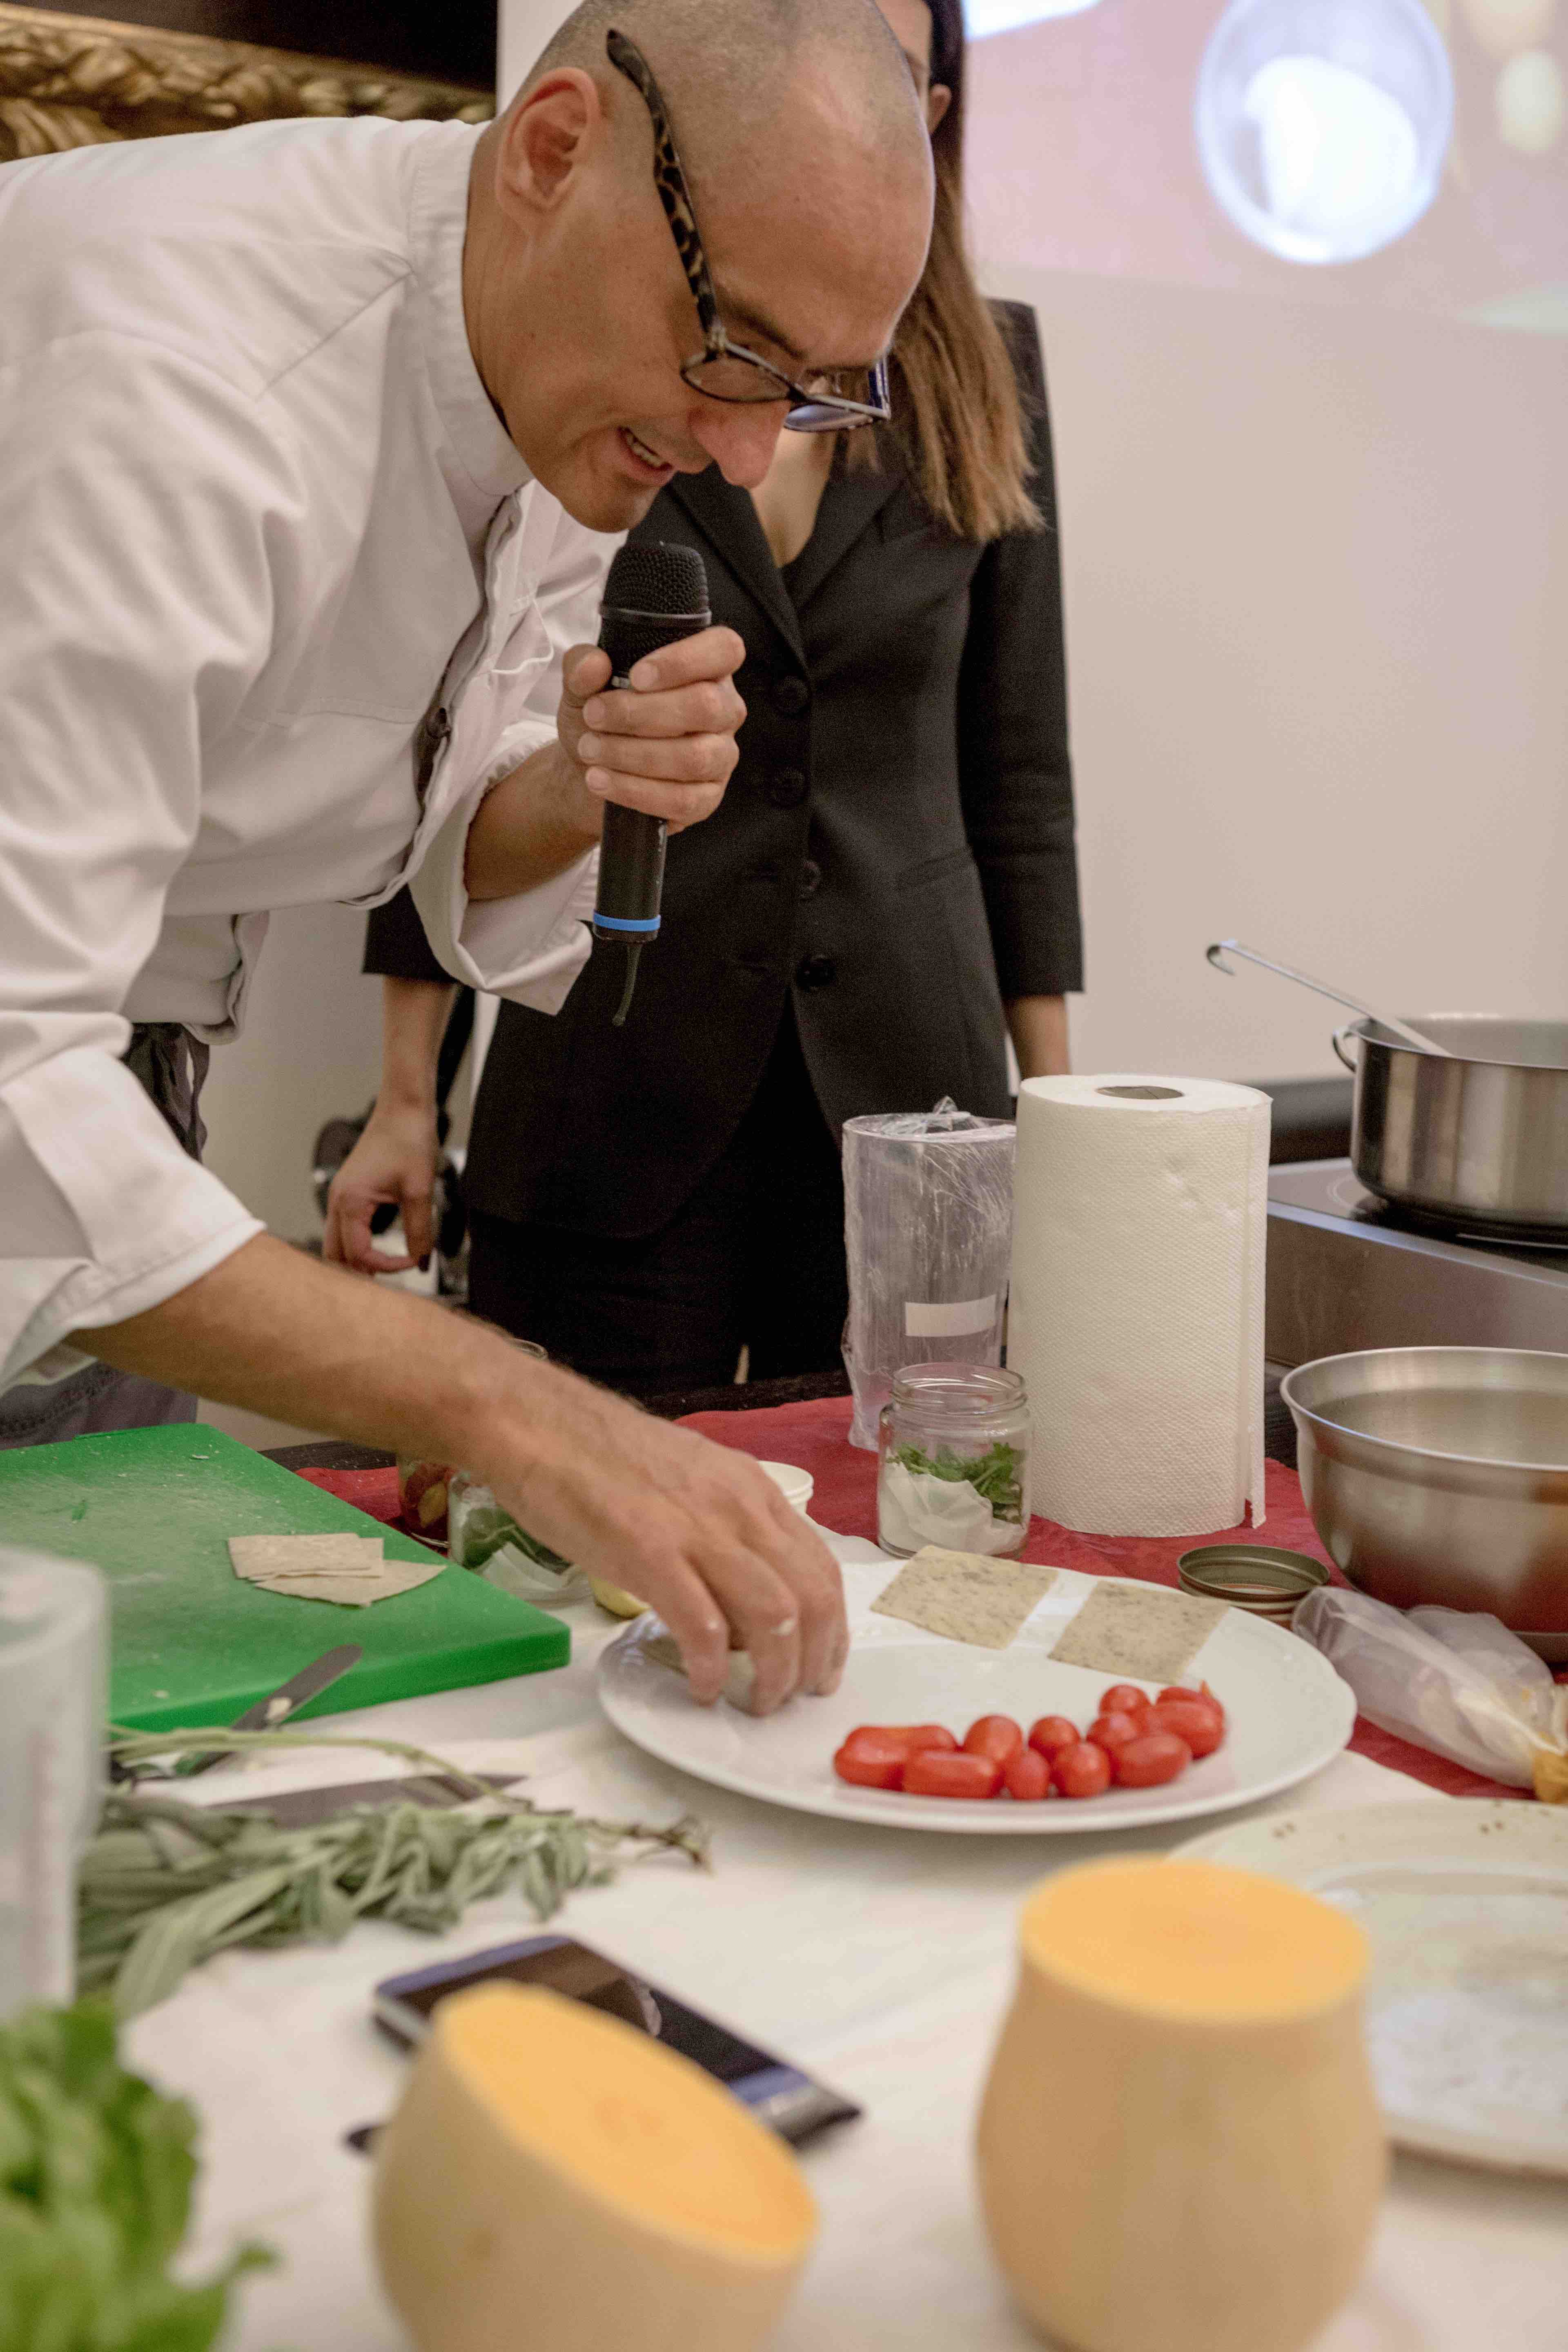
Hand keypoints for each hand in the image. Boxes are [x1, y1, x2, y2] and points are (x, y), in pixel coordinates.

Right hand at [323, 1104, 439, 1275]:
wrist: (404, 1109)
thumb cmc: (408, 1139)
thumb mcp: (419, 1190)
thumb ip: (419, 1229)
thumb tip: (421, 1259)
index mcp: (351, 1201)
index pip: (359, 1254)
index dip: (386, 1266)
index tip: (412, 1262)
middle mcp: (338, 1200)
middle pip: (336, 1255)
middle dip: (360, 1272)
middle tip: (388, 1283)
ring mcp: (341, 1195)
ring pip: (336, 1242)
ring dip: (355, 1259)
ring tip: (382, 1270)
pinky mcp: (349, 1191)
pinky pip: (343, 1227)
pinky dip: (355, 1243)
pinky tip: (375, 1249)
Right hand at [476, 1368, 846, 1716]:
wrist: (541, 1424)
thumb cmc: (605, 1456)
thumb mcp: (692, 1480)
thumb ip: (726, 1525)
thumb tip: (741, 1585)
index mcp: (752, 1491)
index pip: (821, 1567)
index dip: (832, 1628)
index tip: (821, 1663)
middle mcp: (740, 1509)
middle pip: (812, 1598)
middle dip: (814, 1661)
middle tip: (794, 1697)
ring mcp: (698, 1531)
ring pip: (775, 1617)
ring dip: (774, 1674)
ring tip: (753, 1702)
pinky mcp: (650, 1554)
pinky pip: (704, 1627)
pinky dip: (710, 1669)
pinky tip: (699, 1687)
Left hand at [557, 624, 745, 832]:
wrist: (588, 769)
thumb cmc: (600, 718)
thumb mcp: (582, 685)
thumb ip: (582, 666)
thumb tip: (594, 664)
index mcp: (706, 669)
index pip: (724, 650)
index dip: (685, 660)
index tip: (636, 676)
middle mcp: (723, 710)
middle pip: (706, 706)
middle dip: (642, 713)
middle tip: (595, 716)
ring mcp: (720, 756)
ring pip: (694, 756)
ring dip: (634, 754)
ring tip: (590, 750)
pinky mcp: (707, 798)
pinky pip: (683, 800)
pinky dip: (636, 791)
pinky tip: (601, 780)